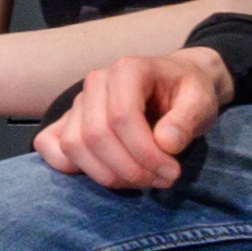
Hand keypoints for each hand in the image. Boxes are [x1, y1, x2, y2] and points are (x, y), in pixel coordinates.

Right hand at [38, 44, 231, 191]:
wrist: (176, 85)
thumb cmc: (188, 93)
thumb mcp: (202, 101)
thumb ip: (187, 119)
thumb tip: (165, 143)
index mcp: (127, 70)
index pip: (122, 117)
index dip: (145, 152)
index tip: (172, 171)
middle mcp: (95, 83)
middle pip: (95, 135)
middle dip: (129, 169)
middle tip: (161, 180)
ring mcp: (78, 103)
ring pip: (73, 146)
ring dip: (107, 175)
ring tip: (143, 180)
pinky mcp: (68, 121)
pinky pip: (49, 146)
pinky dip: (71, 167)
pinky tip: (107, 173)